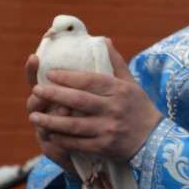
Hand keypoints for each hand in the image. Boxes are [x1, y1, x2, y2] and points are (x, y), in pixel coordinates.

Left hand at [28, 40, 162, 163]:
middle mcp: (114, 108)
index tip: (50, 73)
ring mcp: (109, 128)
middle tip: (36, 90)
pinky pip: (78, 143)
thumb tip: (103, 40)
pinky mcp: (105, 147)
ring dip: (51, 121)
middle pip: (78, 100)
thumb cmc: (139, 108)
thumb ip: (115, 63)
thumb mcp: (131, 84)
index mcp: (119, 90)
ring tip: (34, 116)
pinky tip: (50, 135)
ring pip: (74, 125)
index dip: (68, 76)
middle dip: (55, 95)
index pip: (90, 80)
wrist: (155, 140)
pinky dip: (62, 140)